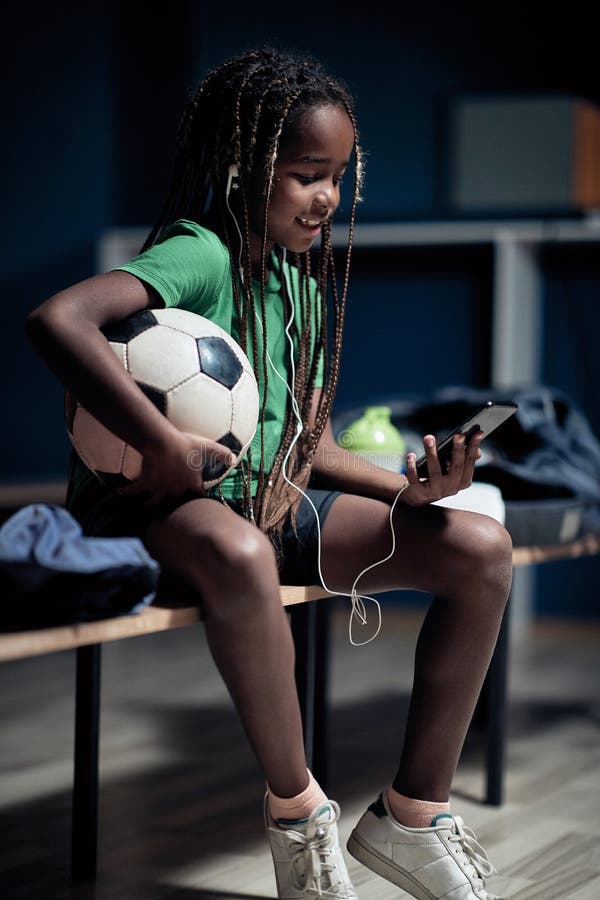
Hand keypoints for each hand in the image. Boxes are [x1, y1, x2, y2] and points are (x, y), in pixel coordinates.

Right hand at [118, 430, 235, 506]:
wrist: (163, 444)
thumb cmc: (186, 446)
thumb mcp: (207, 448)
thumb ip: (222, 454)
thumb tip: (234, 459)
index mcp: (191, 484)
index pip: (197, 496)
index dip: (198, 500)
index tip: (198, 504)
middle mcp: (175, 490)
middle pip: (175, 504)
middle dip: (173, 508)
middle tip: (170, 513)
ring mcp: (159, 488)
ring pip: (154, 502)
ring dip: (150, 504)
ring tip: (146, 507)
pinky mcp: (146, 482)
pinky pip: (135, 489)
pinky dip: (128, 491)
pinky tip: (121, 492)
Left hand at [399, 431, 482, 506]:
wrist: (419, 494)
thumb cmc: (438, 476)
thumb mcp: (452, 468)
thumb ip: (464, 459)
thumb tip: (477, 451)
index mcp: (463, 480)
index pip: (470, 462)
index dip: (474, 448)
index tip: (478, 433)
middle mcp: (451, 488)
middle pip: (456, 467)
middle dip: (458, 450)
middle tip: (459, 435)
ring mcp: (436, 491)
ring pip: (435, 472)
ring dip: (432, 454)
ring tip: (429, 438)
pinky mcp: (420, 493)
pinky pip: (416, 480)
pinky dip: (413, 467)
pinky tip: (411, 456)